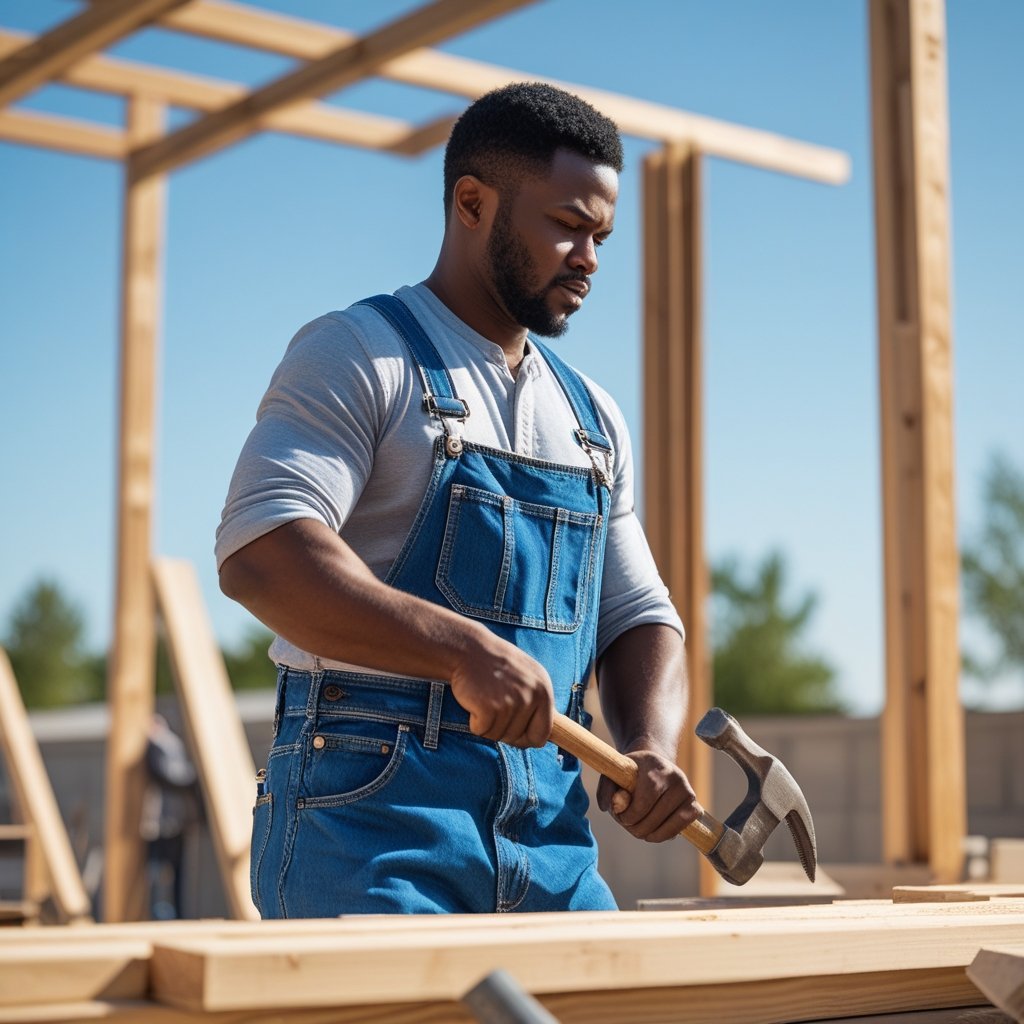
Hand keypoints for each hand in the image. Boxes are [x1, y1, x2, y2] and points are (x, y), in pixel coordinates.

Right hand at [448, 627, 554, 747]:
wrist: (469, 649)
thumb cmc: (495, 665)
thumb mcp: (526, 677)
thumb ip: (536, 703)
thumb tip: (542, 737)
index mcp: (544, 690)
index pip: (543, 734)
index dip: (526, 738)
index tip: (514, 733)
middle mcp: (532, 696)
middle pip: (518, 738)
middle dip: (502, 728)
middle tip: (492, 704)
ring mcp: (512, 702)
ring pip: (497, 735)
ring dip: (486, 723)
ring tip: (484, 698)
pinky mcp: (490, 708)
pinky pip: (481, 730)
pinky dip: (474, 721)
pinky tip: (474, 700)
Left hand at [596, 748, 701, 841]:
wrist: (655, 767)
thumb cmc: (632, 773)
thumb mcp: (615, 773)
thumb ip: (607, 789)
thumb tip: (610, 807)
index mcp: (655, 765)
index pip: (645, 799)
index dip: (630, 815)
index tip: (620, 817)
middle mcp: (676, 777)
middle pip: (655, 816)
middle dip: (636, 826)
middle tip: (627, 824)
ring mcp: (688, 792)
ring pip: (667, 826)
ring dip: (648, 834)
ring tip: (637, 828)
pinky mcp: (695, 807)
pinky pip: (678, 829)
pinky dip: (663, 835)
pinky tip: (652, 831)